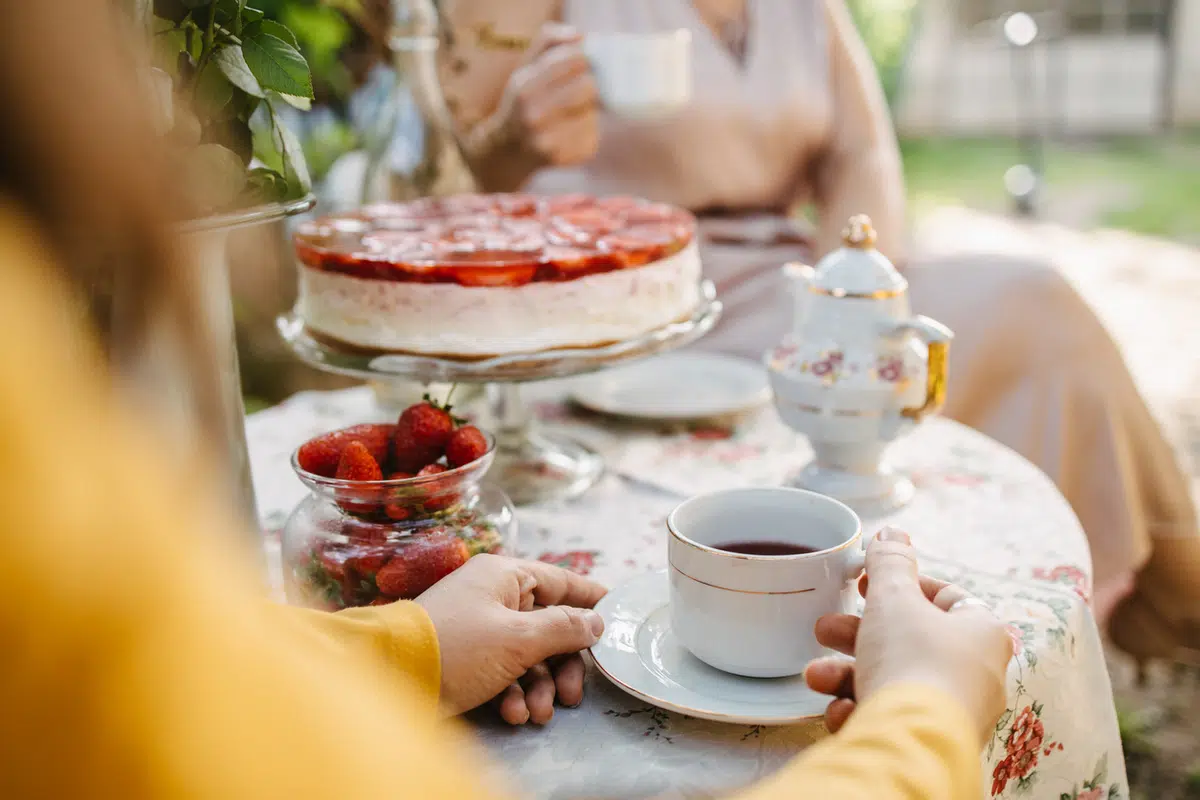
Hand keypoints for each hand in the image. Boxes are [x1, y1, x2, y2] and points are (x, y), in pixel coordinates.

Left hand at [414, 554, 606, 723]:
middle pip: (549, 626)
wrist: (392, 679)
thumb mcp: (519, 638)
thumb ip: (564, 628)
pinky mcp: (467, 659)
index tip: (618, 612)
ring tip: (535, 713)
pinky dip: (512, 694)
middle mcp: (493, 597)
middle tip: (573, 696)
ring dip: (538, 687)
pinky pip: (503, 672)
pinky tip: (510, 713)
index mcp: (505, 576)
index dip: (591, 597)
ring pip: (528, 655)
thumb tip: (596, 620)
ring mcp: (479, 628)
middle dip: (562, 666)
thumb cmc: (458, 648)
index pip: (560, 580)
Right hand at [467, 24, 599, 188]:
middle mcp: (534, 115)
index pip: (575, 60)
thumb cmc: (522, 102)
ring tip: (571, 113)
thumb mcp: (525, 67)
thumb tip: (580, 36)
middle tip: (579, 89)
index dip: (581, 60)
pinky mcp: (564, 157)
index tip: (578, 65)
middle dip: (587, 85)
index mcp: (525, 87)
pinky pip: (592, 136)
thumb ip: (549, 41)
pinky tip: (570, 131)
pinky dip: (586, 131)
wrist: (505, 152)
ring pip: (593, 113)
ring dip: (588, 110)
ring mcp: (548, 141)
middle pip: (589, 87)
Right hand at [804, 528, 1011, 742]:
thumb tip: (892, 532)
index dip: (902, 586)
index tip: (866, 585)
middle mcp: (976, 675)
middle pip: (909, 641)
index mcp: (982, 633)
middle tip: (825, 628)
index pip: (946, 598)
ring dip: (847, 675)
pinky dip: (860, 710)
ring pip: (893, 682)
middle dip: (857, 635)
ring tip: (816, 676)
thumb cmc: (911, 662)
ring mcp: (954, 713)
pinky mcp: (929, 742)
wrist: (910, 742)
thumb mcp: (893, 597)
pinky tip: (841, 711)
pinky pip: (891, 718)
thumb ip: (890, 561)